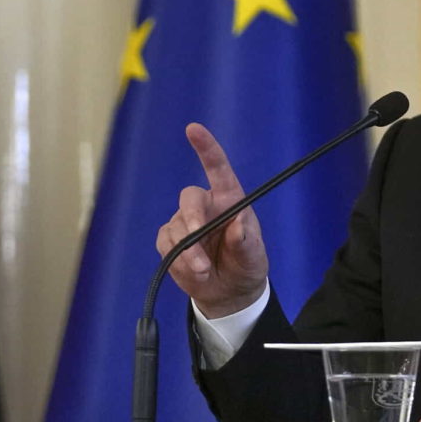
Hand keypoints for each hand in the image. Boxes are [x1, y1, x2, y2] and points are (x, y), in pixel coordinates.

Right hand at [156, 123, 268, 317]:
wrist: (229, 292)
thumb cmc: (246, 265)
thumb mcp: (254, 256)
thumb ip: (246, 241)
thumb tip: (238, 223)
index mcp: (230, 199)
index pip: (217, 168)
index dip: (206, 147)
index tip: (193, 128)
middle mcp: (206, 206)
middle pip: (189, 198)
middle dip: (191, 219)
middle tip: (197, 240)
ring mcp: (184, 222)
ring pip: (175, 228)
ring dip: (188, 252)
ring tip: (204, 270)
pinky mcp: (170, 241)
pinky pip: (166, 245)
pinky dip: (178, 260)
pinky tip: (194, 272)